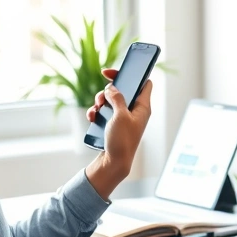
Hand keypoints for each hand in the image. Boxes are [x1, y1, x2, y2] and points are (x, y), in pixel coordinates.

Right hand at [85, 69, 152, 198]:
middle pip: (123, 90)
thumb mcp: (120, 115)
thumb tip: (112, 88)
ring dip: (100, 102)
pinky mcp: (115, 125)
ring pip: (111, 101)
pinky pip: (105, 112)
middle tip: (101, 98)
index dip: (132, 74)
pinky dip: (97, 112)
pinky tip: (92, 118)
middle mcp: (135, 111)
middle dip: (108, 91)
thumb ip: (117, 98)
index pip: (144, 82)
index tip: (116, 72)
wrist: (113, 164)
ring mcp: (124, 118)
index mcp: (143, 107)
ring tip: (96, 111)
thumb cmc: (122, 141)